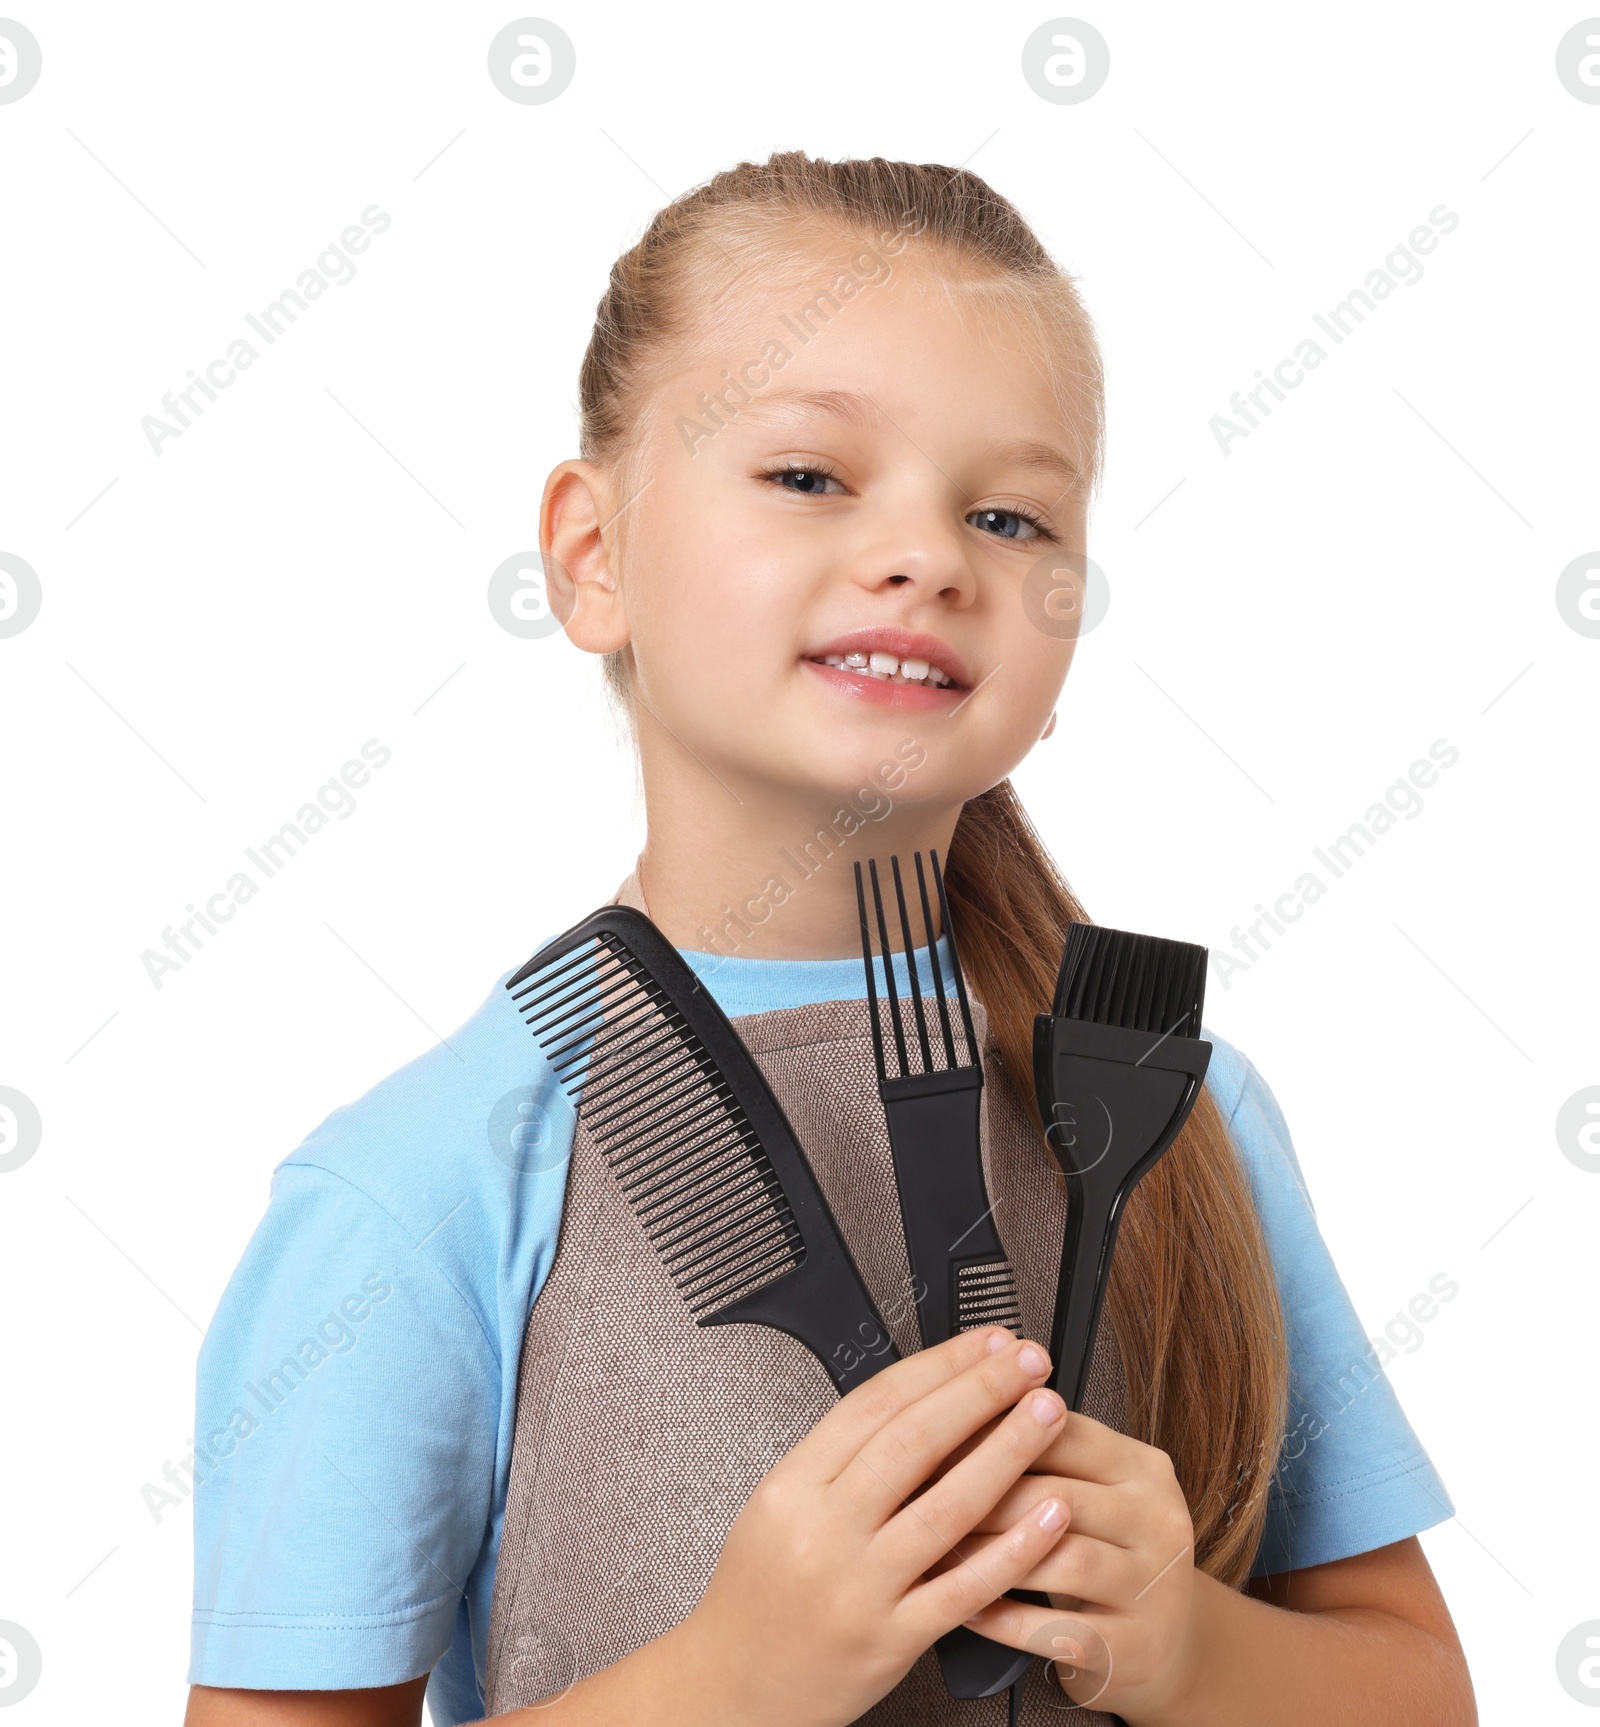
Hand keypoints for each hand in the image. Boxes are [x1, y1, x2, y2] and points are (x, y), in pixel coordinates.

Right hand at [670, 1327, 1072, 1726]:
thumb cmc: (760, 1594)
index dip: (940, 1365)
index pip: (876, 1403)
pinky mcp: (891, 1641)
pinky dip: (1016, 1548)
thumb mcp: (778, 1507)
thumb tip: (925, 1399)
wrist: (732, 1687)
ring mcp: (860, 1588)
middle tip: (1029, 1361)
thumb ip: (842, 1460)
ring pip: (948, 1507)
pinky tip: (1052, 1514)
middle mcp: (824, 1532)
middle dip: (982, 1391)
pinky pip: (966, 1588)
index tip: (986, 1343)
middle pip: (915, 1442)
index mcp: (793, 1486)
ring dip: (1009, 1451)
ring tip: (1048, 1412)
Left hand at [943, 1411, 1199, 1719]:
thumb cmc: (1107, 1552)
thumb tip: (953, 1414)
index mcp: (1142, 1467)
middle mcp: (1159, 1519)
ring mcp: (1155, 1587)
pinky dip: (1005, 1618)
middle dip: (980, 1494)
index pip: (1064, 1431)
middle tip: (922, 1496)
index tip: (935, 1436)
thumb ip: (1043, 1454)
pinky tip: (967, 1608)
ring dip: (990, 1556)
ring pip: (1061, 1559)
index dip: (993, 1431)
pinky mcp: (1137, 1647)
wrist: (1167, 1643)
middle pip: (1057, 1492)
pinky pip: (1058, 1630)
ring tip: (937, 1552)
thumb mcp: (1094, 1492)